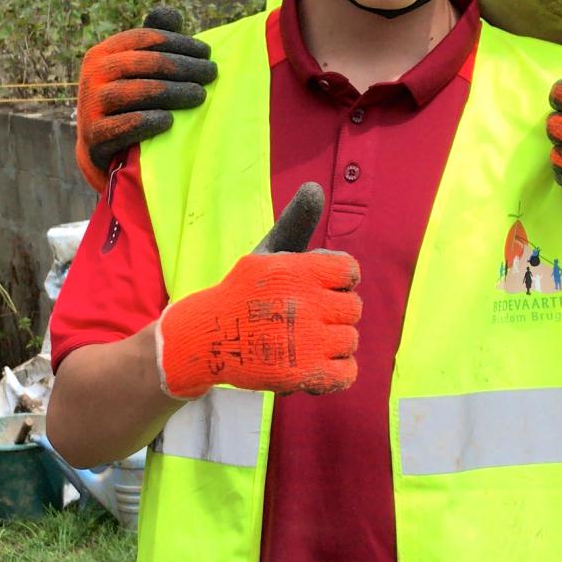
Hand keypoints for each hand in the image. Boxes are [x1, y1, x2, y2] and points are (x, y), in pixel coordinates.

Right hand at [74, 6, 217, 191]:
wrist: (100, 149)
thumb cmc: (126, 102)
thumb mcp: (133, 70)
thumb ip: (152, 43)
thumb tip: (172, 14)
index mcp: (102, 53)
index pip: (145, 38)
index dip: (179, 42)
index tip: (207, 52)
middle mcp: (92, 75)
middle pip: (145, 63)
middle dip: (183, 67)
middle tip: (212, 73)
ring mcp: (90, 105)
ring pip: (136, 92)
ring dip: (172, 92)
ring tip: (200, 95)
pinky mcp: (94, 136)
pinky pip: (125, 125)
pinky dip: (148, 121)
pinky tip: (170, 120)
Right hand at [155, 183, 360, 398]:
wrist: (208, 337)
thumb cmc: (242, 292)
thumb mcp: (266, 253)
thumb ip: (296, 222)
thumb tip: (314, 187)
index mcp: (297, 270)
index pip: (349, 271)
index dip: (338, 281)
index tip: (319, 288)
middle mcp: (305, 304)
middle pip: (353, 308)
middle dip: (333, 312)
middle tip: (306, 318)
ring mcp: (306, 342)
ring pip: (350, 340)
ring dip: (332, 343)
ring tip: (305, 342)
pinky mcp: (303, 375)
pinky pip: (347, 373)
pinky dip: (336, 372)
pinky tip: (315, 364)